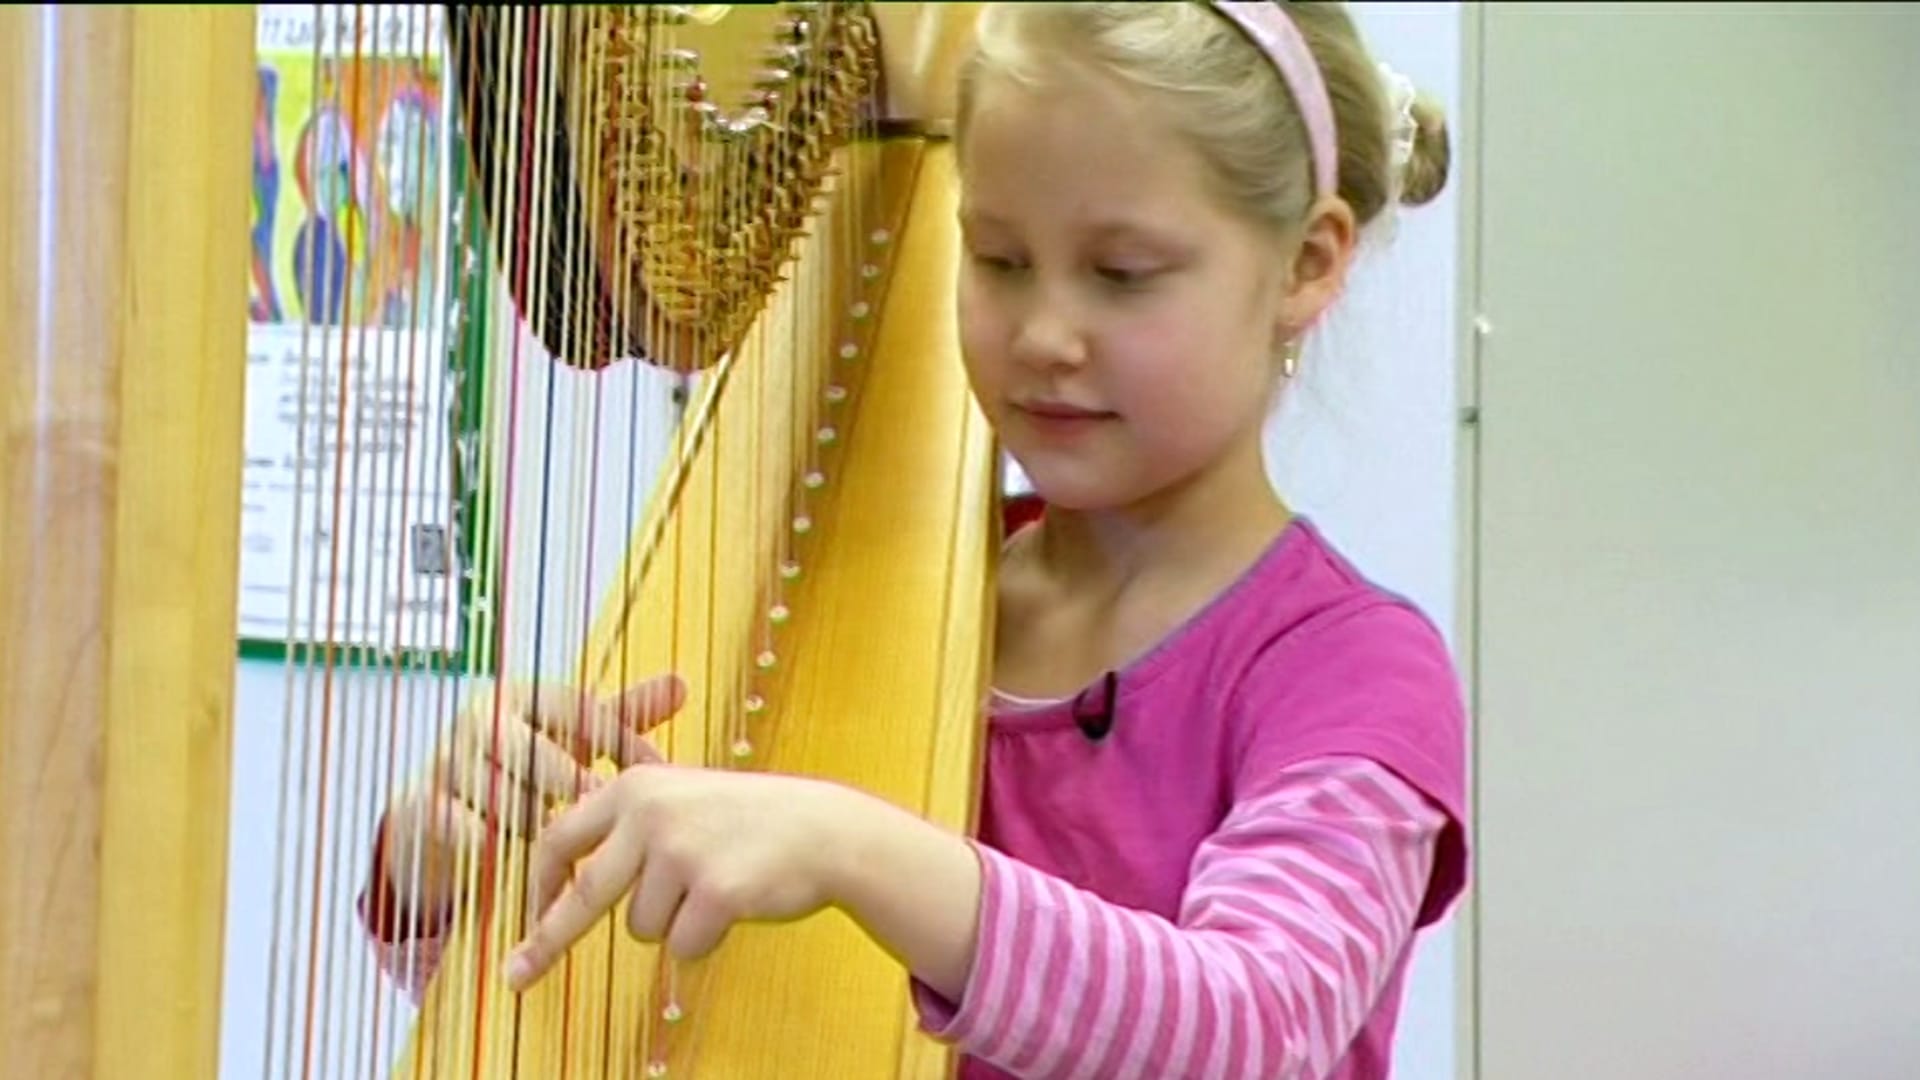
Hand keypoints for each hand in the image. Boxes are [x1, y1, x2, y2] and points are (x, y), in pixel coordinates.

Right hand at [378, 674, 686, 920]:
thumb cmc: (526, 766)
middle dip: (579, 787)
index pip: (581, 711)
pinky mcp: (427, 807)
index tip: (654, 772)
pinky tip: (525, 862)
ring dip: (542, 825)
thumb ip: (623, 714)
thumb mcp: (573, 736)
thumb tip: (682, 683)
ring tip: (567, 841)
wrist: (444, 807)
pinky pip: (475, 833)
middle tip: (613, 816)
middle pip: (543, 755)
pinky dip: (505, 851)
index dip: (622, 742)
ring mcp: (448, 762)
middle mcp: (481, 719)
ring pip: (511, 800)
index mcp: (522, 694)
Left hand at [503, 765, 855, 990]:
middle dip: (548, 941)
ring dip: (671, 925)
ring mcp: (683, 852)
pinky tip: (735, 907)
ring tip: (714, 890)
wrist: (825, 830)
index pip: (559, 838)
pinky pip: (682, 947)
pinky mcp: (715, 891)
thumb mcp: (684, 797)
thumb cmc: (751, 820)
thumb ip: (629, 823)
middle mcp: (651, 814)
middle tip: (516, 976)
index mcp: (635, 786)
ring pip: (640, 927)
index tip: (526, 917)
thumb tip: (568, 873)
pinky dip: (704, 941)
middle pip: (582, 894)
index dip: (538, 885)